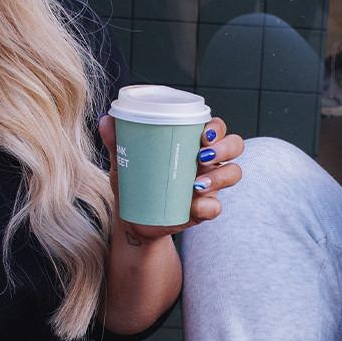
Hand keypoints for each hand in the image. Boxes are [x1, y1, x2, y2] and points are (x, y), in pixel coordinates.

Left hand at [98, 115, 244, 239]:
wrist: (133, 220)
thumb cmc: (134, 183)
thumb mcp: (125, 162)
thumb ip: (117, 141)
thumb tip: (106, 120)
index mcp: (193, 143)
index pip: (216, 127)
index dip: (216, 127)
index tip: (201, 134)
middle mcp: (208, 161)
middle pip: (235, 146)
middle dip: (225, 147)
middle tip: (202, 155)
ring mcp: (210, 185)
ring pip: (233, 173)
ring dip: (220, 175)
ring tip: (197, 183)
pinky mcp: (205, 209)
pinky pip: (216, 206)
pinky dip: (209, 206)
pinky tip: (195, 206)